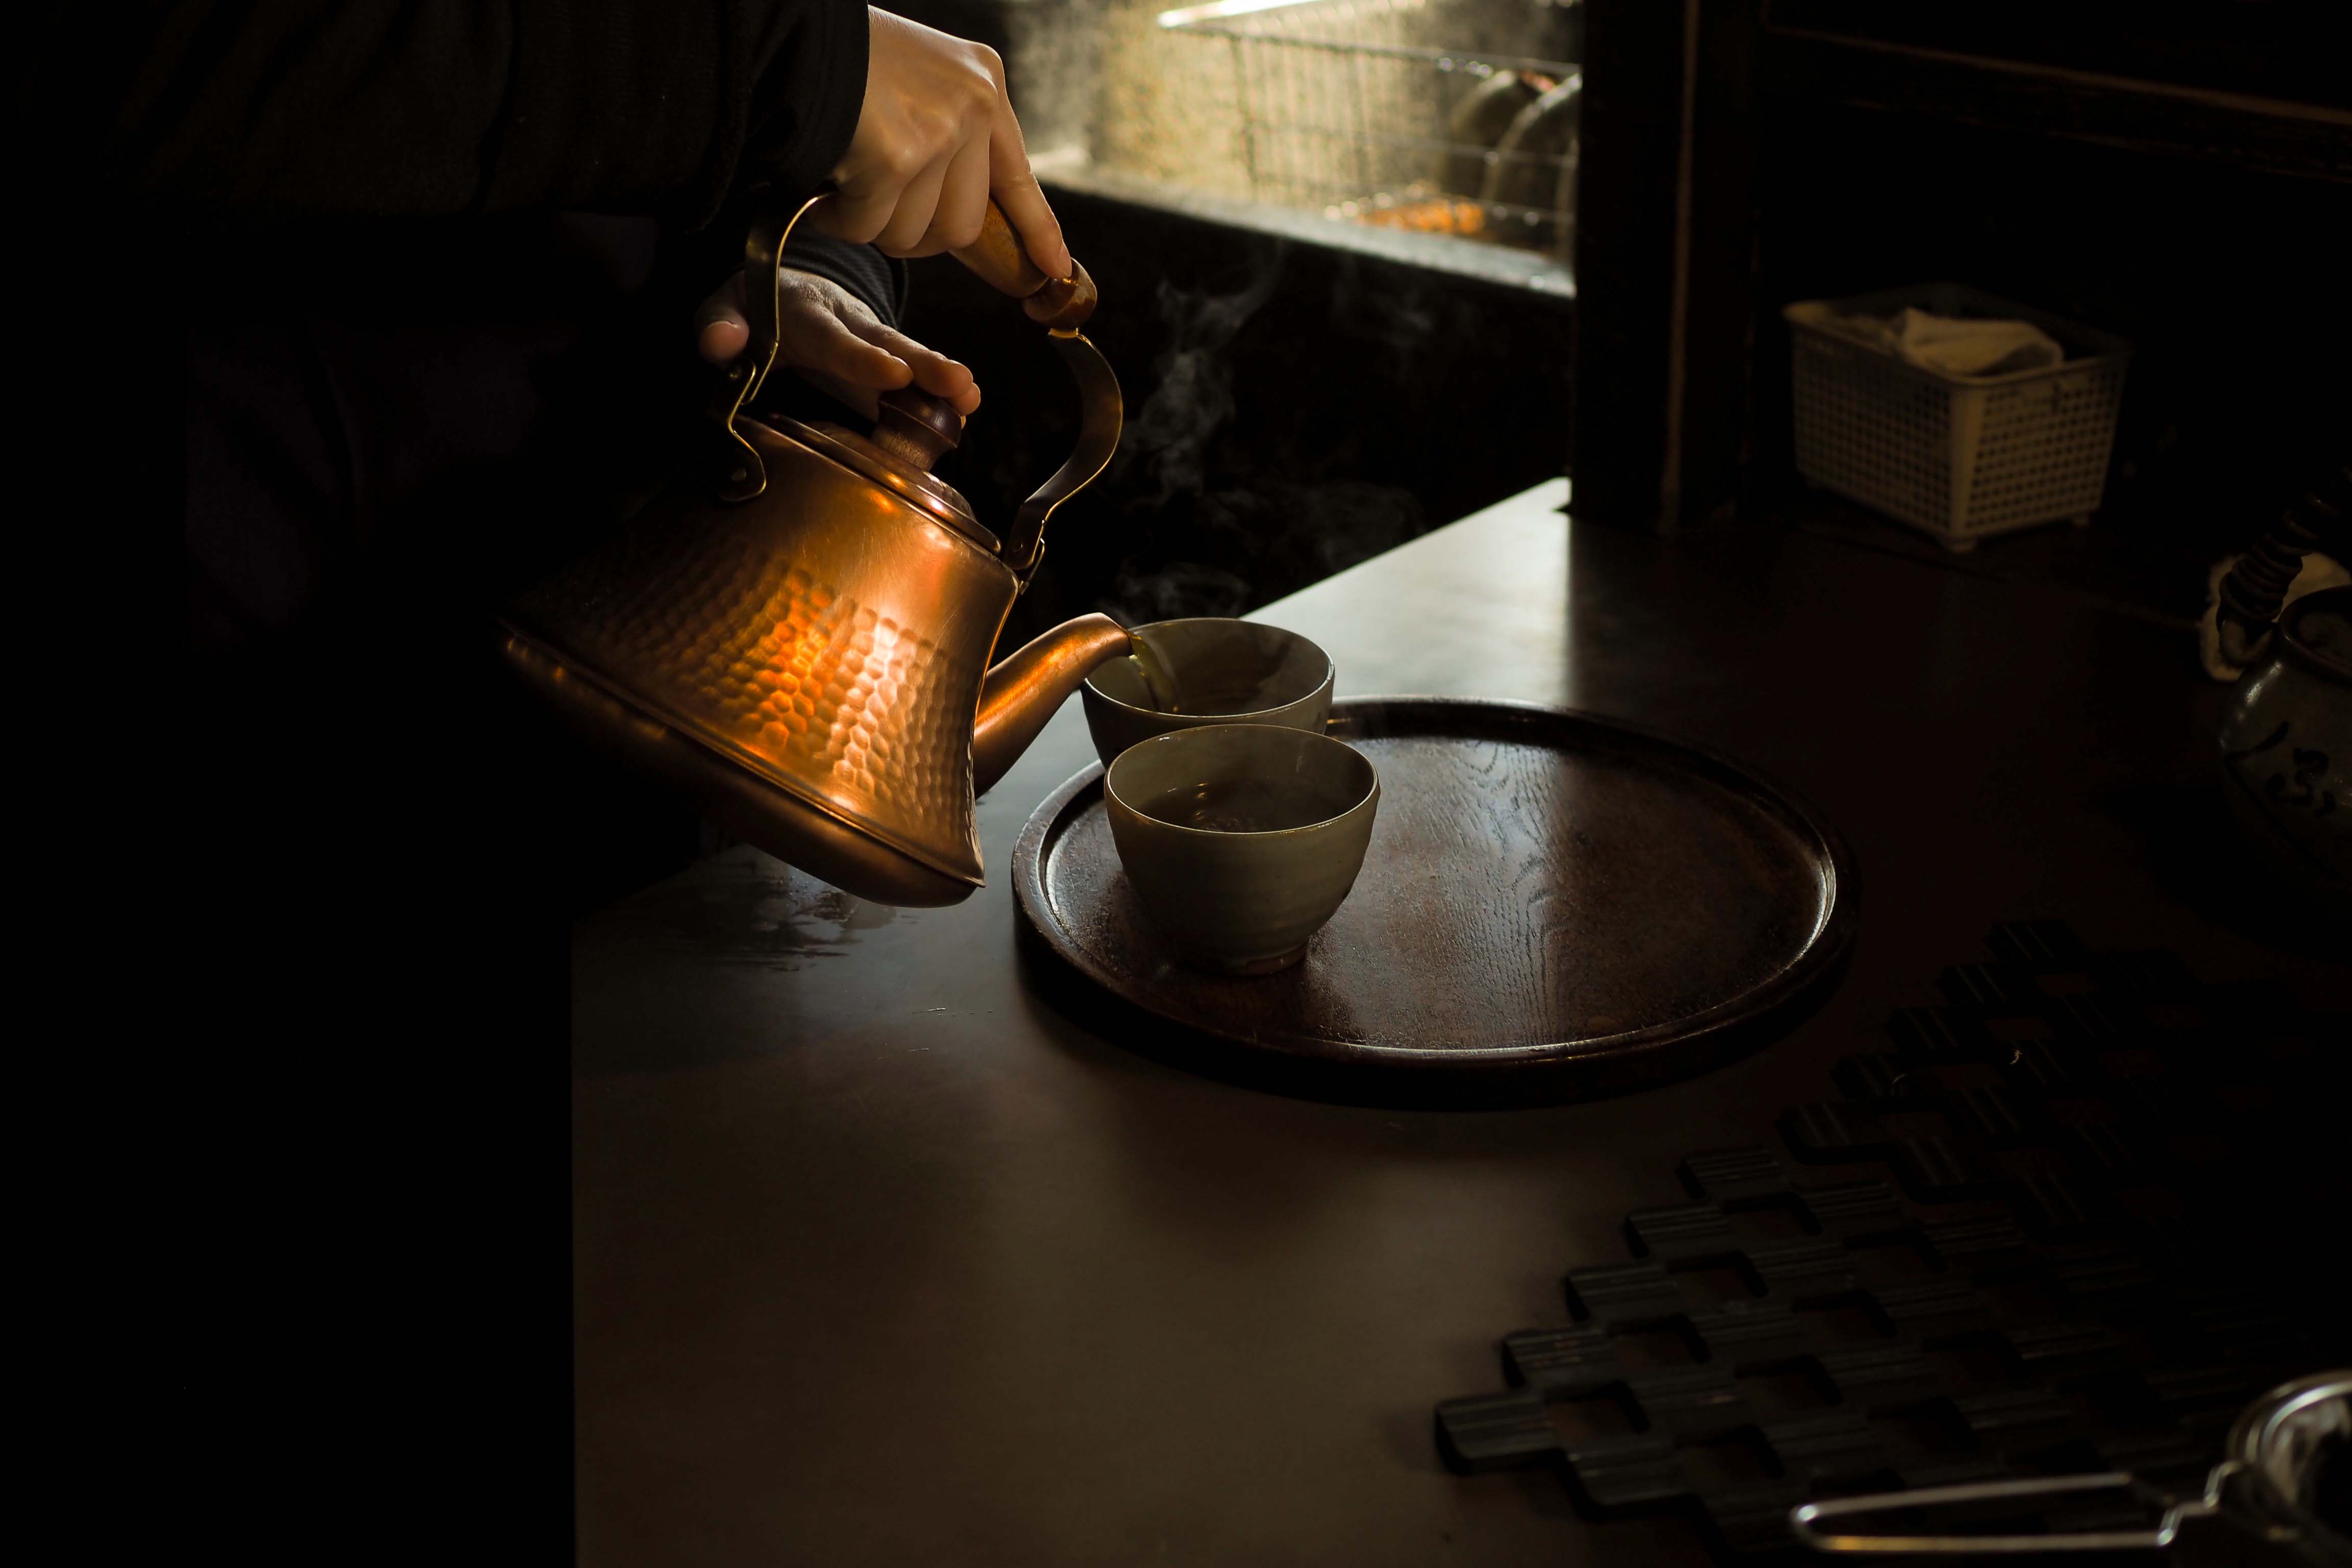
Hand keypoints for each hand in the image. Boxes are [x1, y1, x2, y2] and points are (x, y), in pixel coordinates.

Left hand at [696, 267, 979, 419]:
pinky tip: (965, 410)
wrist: (784, 287)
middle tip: (956, 383)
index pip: (834, 336)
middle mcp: (847, 321)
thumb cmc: (754, 306)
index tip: (894, 376)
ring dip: (940, 377)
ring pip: (908, 357)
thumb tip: (722, 344)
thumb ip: (719, 323)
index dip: (863, 358)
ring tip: (970, 397)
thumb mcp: (724, 307)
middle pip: (887, 343)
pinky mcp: (883, 360)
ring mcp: (870, 340)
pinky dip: (939, 393)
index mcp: (806, 311)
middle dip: (924, 364)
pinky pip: (912, 377)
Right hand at [816, 6, 1069, 278]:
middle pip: (960, 225)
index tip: (1055, 268)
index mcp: (984, 81)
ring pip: (913, 234)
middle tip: (876, 212)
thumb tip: (963, 229)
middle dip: (916, 236)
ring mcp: (938, 131)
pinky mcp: (896, 156)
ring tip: (843, 184)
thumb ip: (951, 138)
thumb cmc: (847, 61)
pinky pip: (869, 228)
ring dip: (871, 226)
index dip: (1036, 230)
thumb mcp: (921, 82)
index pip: (1017, 176)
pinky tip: (824, 193)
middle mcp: (973, 104)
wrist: (792, 29)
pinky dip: (840, 221)